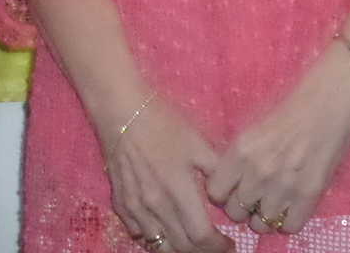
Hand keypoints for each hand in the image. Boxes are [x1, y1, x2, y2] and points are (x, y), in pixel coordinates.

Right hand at [103, 94, 231, 252]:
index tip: (229, 242)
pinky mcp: (120, 203)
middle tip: (216, 245)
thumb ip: (216, 171)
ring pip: (159, 246)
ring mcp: (135, 207)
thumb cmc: (163, 123)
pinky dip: (155, 239)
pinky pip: (138, 234)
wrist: (121, 110)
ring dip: (179, 249)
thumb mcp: (198, 142)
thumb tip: (228, 196)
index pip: (201, 236)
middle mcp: (155, 206)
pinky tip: (165, 231)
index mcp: (178, 190)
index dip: (218, 245)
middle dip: (203, 250)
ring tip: (192, 242)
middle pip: (182, 246)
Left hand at [204, 52, 349, 236]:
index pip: (215, 192)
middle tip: (253, 196)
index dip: (223, 192)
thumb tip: (228, 183)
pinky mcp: (309, 194)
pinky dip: (289, 220)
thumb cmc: (290, 108)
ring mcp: (284, 186)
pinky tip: (292, 205)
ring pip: (261, 224)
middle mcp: (258, 171)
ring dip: (265, 215)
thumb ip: (239, 158)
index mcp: (241, 150)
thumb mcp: (253, 128)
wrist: (328, 101)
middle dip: (242, 206)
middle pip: (236, 212)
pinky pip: (290, 226)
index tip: (232, 187)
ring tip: (273, 201)